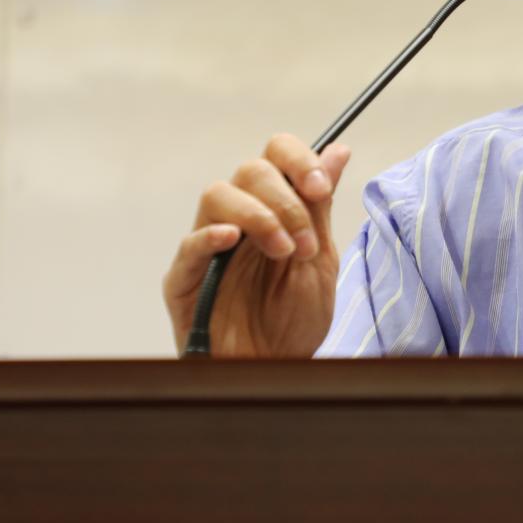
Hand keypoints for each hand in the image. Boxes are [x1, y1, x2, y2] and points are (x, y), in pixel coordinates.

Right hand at [163, 135, 351, 356]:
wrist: (277, 372)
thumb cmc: (293, 320)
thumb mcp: (320, 260)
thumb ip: (320, 206)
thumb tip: (338, 150)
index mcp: (272, 208)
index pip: (274, 155)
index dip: (298, 159)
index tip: (321, 187)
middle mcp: (237, 219)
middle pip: (249, 170)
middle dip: (287, 200)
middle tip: (305, 243)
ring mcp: (208, 247)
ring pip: (217, 194)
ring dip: (259, 216)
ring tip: (283, 252)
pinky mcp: (184, 279)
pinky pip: (189, 245)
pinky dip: (210, 235)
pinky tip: (232, 240)